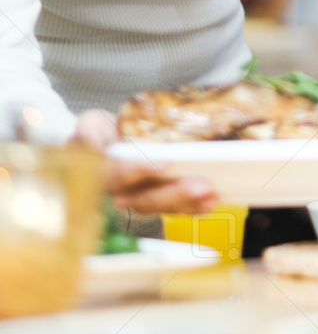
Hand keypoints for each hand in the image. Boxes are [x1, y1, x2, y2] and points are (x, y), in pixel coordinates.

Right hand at [73, 108, 218, 215]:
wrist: (104, 142)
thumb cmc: (97, 133)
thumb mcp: (89, 125)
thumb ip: (89, 132)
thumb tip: (97, 146)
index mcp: (102, 174)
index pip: (119, 176)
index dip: (141, 170)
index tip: (167, 162)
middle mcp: (121, 192)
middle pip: (146, 199)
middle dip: (175, 192)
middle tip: (202, 183)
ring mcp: (140, 198)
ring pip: (163, 207)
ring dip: (189, 202)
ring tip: (211, 193)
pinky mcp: (157, 199)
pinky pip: (175, 208)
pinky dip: (194, 207)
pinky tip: (212, 200)